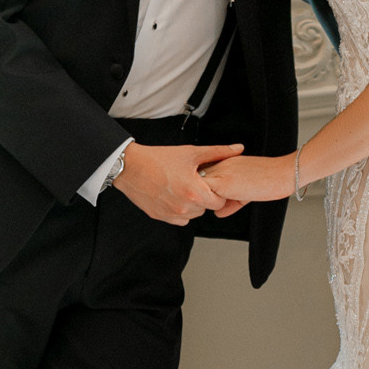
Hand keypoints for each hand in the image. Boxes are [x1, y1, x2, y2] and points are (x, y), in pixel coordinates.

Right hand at [117, 140, 241, 226]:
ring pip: (193, 214)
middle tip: (195, 181)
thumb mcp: (191, 153)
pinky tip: (174, 194)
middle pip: (206, 209)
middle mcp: (184, 208)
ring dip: (192, 204)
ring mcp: (171, 214)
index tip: (210, 183)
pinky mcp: (161, 217)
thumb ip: (218, 152)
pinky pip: (179, 219)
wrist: (130, 167)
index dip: (217, 192)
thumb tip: (238, 149)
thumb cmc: (159, 159)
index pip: (219, 202)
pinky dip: (180, 210)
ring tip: (182, 186)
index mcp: (194, 193)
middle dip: (204, 197)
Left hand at [198, 152, 292, 208]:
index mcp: (226, 161)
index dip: (201, 187)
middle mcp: (220, 164)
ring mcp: (220, 173)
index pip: (203, 173)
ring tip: (209, 208)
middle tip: (200, 205)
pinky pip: (205, 195)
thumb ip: (230, 202)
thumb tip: (217, 213)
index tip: (201, 197)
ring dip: (201, 200)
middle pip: (195, 179)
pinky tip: (218, 209)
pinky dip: (207, 204)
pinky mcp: (223, 183)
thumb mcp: (246, 192)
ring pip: (197, 186)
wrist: (283, 173)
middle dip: (197, 194)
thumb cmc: (270, 181)